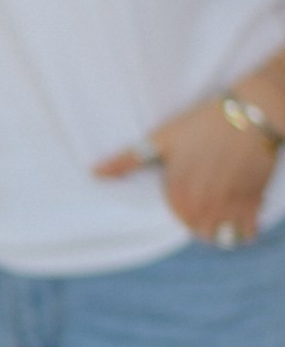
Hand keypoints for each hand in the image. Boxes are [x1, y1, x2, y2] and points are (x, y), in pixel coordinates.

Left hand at [97, 99, 276, 247]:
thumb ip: (127, 161)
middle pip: (198, 232)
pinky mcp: (254, 200)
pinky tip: (242, 218)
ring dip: (219, 229)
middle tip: (204, 207)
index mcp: (178, 192)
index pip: (177, 220)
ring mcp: (229, 204)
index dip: (182, 210)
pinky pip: (246, 232)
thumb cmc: (202, 123)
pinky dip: (243, 230)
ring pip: (220, 235)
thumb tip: (93, 172)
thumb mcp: (161, 139)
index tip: (187, 200)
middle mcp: (203, 203)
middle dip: (200, 223)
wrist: (250, 112)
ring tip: (220, 213)